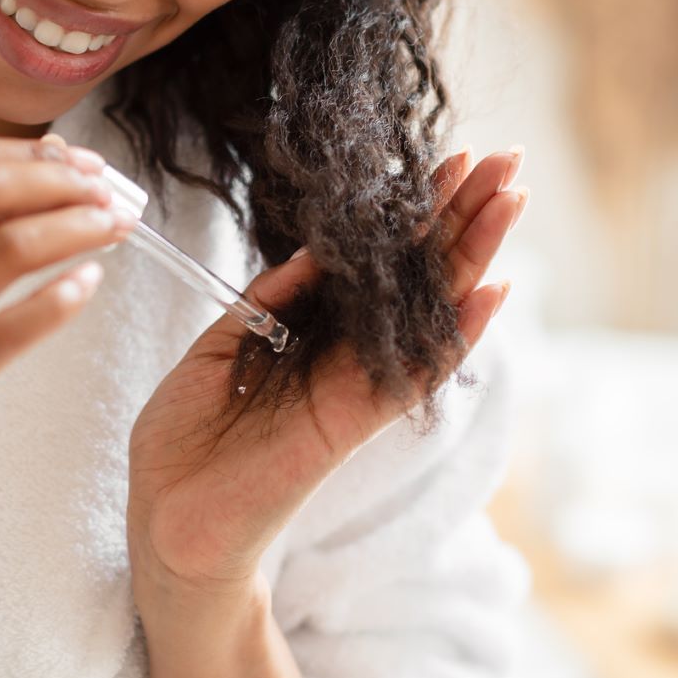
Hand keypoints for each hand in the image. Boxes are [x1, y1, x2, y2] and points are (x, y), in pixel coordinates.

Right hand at [0, 131, 137, 537]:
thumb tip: (39, 172)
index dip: (29, 151)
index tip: (79, 163)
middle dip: (59, 181)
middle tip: (110, 194)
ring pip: (7, 250)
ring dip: (76, 229)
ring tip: (116, 229)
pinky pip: (11, 330)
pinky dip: (61, 298)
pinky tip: (90, 283)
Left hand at [126, 146, 526, 603]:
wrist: (166, 517)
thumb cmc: (186, 439)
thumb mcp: (220, 345)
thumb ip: (270, 299)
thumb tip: (314, 251)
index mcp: (314, 330)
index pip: (377, 259)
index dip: (414, 210)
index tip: (450, 160)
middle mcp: (348, 353)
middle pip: (420, 274)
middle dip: (462, 215)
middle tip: (506, 160)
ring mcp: (359, 386)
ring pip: (432, 310)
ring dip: (475, 253)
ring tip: (511, 198)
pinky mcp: (356, 421)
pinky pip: (417, 371)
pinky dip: (458, 334)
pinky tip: (492, 290)